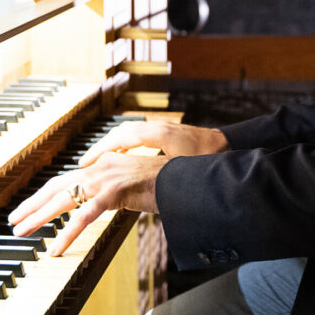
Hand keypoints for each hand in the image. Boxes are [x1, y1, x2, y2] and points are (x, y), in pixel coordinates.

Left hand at [7, 152, 167, 254]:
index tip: (29, 207)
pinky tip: (55, 247)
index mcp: (104, 165)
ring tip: (21, 232)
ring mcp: (106, 178)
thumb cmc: (167, 183)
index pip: (66, 178)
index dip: (45, 194)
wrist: (186, 178)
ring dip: (38, 216)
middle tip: (13, 221)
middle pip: (56, 185)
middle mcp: (101, 167)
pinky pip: (85, 216)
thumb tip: (101, 205)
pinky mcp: (115, 192)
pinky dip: (67, 233)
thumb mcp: (135, 186)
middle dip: (32, 204)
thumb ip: (115, 193)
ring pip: (63, 198)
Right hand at [76, 120, 226, 165]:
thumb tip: (148, 187)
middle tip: (84, 164)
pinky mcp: (167, 135)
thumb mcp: (186, 170)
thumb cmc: (212, 159)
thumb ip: (165, 177)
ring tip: (95, 162)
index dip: (102, 150)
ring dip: (111, 146)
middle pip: (121, 134)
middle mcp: (158, 128)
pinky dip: (123, 146)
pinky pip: (137, 137)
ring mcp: (162, 129)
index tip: (86, 163)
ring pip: (128, 134)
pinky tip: (119, 158)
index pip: (122, 137)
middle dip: (101, 148)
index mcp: (159, 133)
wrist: (230, 146)